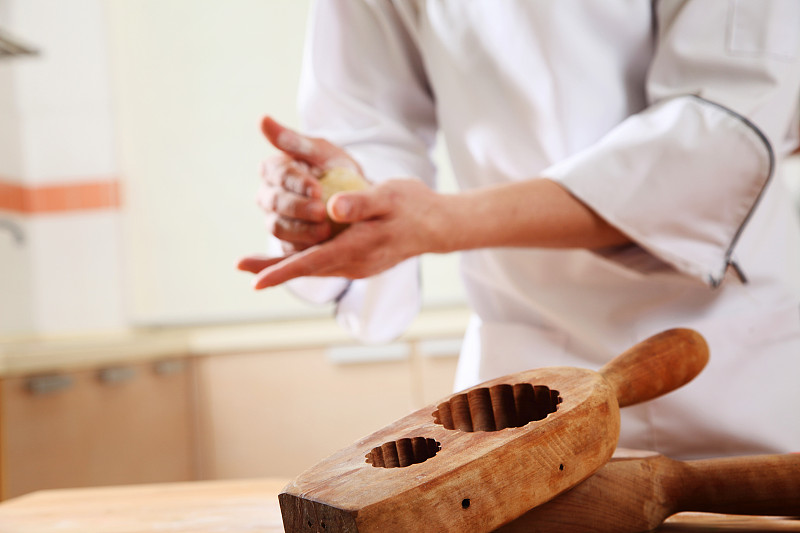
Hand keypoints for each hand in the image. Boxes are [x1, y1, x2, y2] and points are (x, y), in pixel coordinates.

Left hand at [239, 178, 447, 288]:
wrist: (436, 225)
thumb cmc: (412, 205)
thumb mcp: (390, 195)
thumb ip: (362, 202)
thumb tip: (334, 208)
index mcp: (359, 247)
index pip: (313, 262)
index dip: (282, 271)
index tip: (256, 280)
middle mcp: (355, 263)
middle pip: (307, 270)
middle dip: (273, 270)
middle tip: (241, 267)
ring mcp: (357, 266)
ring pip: (314, 269)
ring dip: (285, 267)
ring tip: (255, 265)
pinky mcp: (358, 262)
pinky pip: (325, 264)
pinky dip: (303, 262)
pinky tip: (290, 257)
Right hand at [257, 116, 361, 252]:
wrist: (356, 201)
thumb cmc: (336, 170)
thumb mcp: (323, 152)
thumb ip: (295, 141)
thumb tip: (262, 119)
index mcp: (274, 170)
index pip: (278, 174)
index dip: (296, 182)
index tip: (318, 188)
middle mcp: (268, 196)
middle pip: (274, 203)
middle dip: (297, 208)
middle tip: (321, 211)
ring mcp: (275, 220)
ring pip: (277, 228)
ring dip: (300, 231)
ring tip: (325, 231)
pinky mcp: (286, 243)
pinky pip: (288, 249)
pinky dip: (303, 249)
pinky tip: (322, 249)